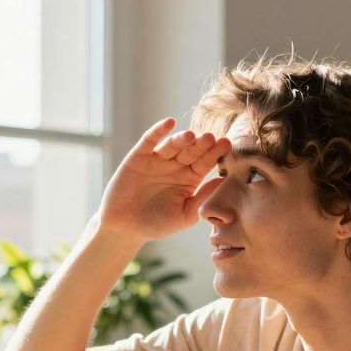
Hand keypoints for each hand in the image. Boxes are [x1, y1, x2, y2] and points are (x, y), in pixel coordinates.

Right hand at [96, 117, 230, 244]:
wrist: (124, 227)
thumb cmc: (156, 224)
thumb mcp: (183, 216)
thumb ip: (201, 198)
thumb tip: (222, 181)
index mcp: (190, 178)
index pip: (205, 163)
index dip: (214, 154)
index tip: (226, 145)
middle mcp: (176, 166)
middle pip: (191, 151)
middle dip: (200, 144)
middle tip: (211, 138)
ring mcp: (157, 159)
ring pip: (173, 144)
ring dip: (182, 138)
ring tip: (192, 136)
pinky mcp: (139, 156)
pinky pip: (149, 140)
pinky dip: (158, 130)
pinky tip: (169, 123)